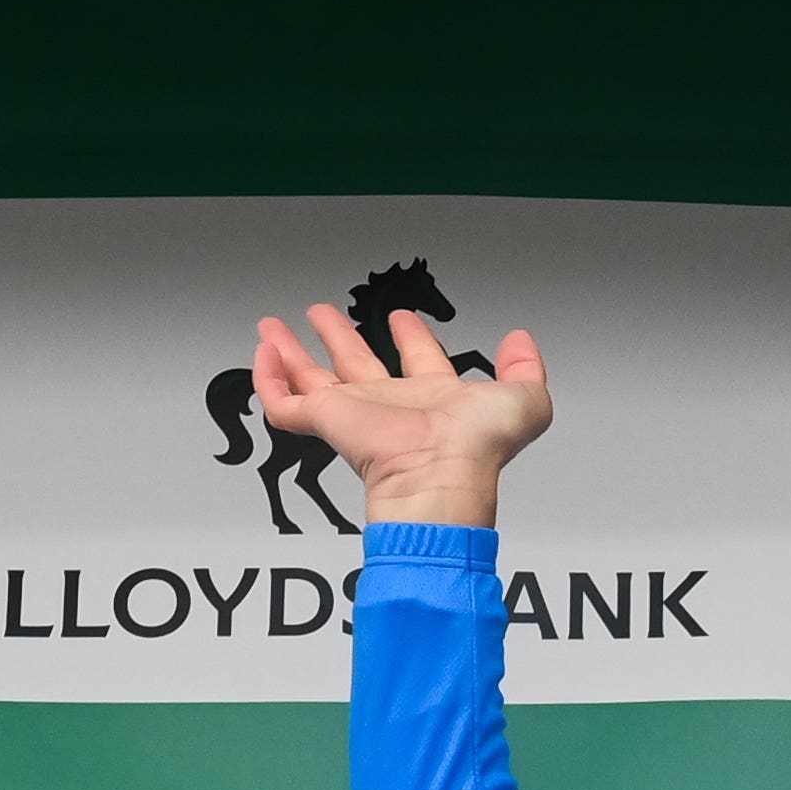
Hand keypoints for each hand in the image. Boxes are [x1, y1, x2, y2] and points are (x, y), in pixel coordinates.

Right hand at [250, 297, 551, 528]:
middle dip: (339, 337)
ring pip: (313, 380)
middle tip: (322, 314)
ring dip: (293, 352)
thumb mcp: (524, 401)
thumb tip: (521, 342)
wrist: (440, 474)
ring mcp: (355, 415)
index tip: (402, 318)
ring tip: (274, 328)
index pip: (418, 361)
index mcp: (434, 398)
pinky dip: (269, 380)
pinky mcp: (327, 423)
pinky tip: (263, 354)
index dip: (411, 337)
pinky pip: (285, 403)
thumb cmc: (477, 450)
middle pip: (356, 364)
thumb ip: (527, 369)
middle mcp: (391, 406)